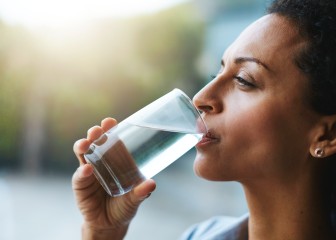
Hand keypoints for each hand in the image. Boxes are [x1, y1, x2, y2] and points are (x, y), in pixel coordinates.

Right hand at [72, 117, 155, 239]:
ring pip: (82, 154)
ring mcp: (89, 172)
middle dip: (94, 133)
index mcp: (116, 159)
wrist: (110, 224)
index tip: (110, 121)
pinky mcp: (80, 185)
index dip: (109, 129)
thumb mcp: (135, 199)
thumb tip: (152, 183)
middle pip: (95, 142)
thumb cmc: (124, 206)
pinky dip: (82, 172)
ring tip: (86, 144)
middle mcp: (101, 161)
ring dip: (83, 146)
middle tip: (97, 130)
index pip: (111, 140)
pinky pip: (79, 176)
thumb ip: (142, 192)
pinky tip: (86, 170)